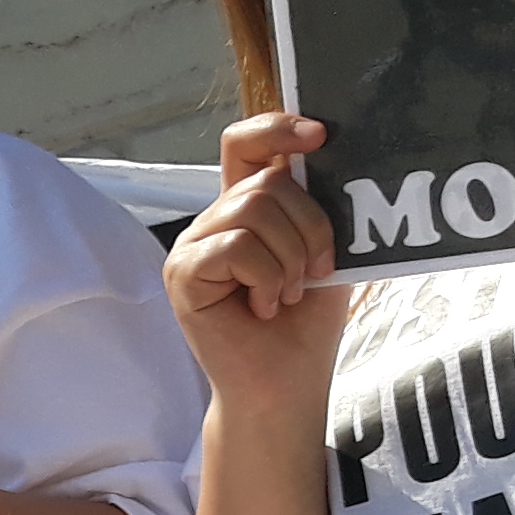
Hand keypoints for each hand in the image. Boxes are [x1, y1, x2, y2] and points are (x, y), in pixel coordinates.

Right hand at [166, 114, 352, 426]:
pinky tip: (263, 307)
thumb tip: (331, 157)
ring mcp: (192, 246)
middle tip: (312, 275)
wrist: (285, 387)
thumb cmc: (305, 326)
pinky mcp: (182, 274)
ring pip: (253, 211)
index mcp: (245, 208)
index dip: (278, 127)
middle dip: (310, 228)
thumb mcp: (324, 252)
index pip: (246, 143)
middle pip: (266, 183)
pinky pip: (237, 246)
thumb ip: (317, 207)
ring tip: (285, 296)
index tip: (321, 136)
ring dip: (290, 259)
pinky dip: (267, 278)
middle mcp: (214, 221)